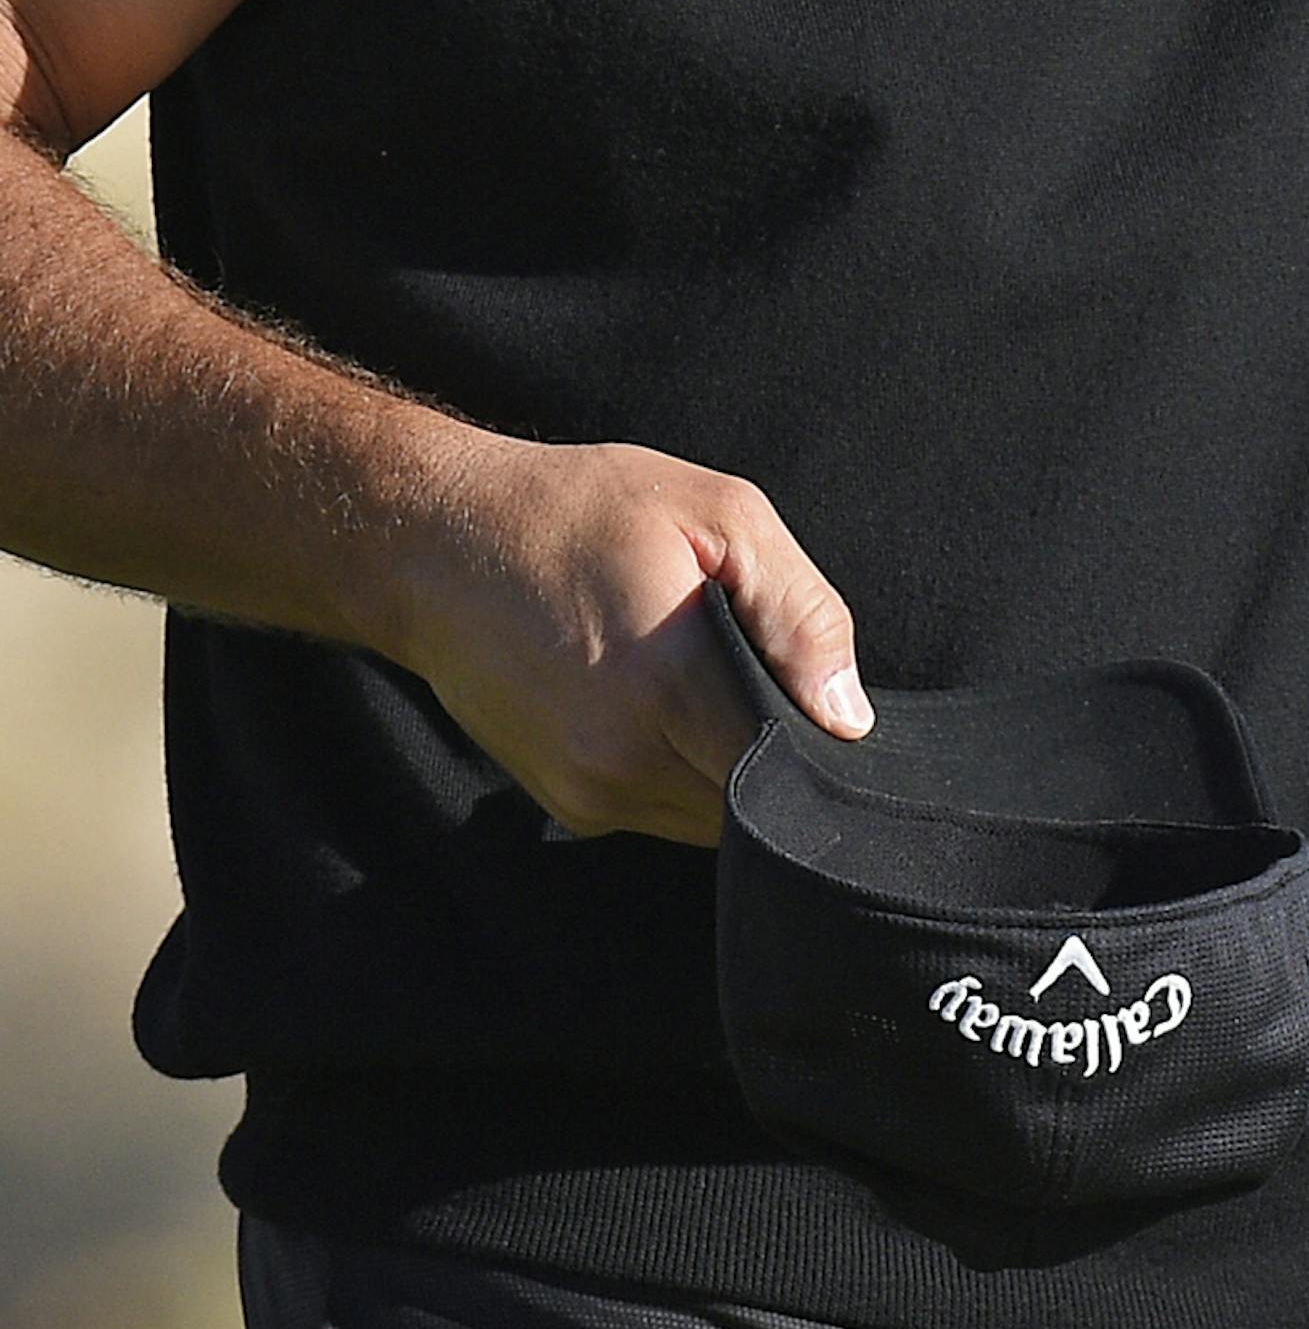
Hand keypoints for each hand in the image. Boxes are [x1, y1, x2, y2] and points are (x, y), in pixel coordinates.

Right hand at [390, 433, 872, 847]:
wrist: (439, 545)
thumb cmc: (578, 510)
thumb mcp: (715, 511)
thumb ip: (799, 611)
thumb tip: (849, 716)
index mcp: (669, 683)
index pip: (790, 766)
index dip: (826, 741)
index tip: (826, 697)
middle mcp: (626, 760)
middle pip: (758, 802)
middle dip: (785, 754)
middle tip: (779, 678)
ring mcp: (592, 794)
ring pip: (715, 818)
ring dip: (735, 767)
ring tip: (718, 683)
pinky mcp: (571, 806)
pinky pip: (667, 812)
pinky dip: (690, 772)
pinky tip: (674, 704)